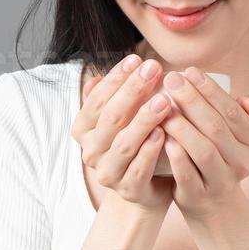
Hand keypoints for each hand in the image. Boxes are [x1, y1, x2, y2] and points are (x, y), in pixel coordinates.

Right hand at [71, 55, 174, 212]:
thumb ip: (117, 95)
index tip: (137, 59)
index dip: (116, 78)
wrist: (149, 185)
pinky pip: (138, 169)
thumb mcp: (124, 116)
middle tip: (154, 70)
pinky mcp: (128, 190)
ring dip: (144, 120)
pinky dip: (150, 151)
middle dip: (133, 91)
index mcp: (84, 130)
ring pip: (123, 144)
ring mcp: (108, 173)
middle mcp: (90, 152)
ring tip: (164, 101)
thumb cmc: (136, 142)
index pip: (97, 99)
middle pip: (111, 117)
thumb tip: (106, 73)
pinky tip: (163, 133)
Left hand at [157, 67, 248, 221]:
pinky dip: (174, 153)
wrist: (213, 202)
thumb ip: (239, 114)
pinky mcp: (199, 196)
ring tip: (163, 106)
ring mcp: (222, 182)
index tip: (188, 71)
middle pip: (216, 127)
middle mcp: (243, 163)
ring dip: (182, 126)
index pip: (233, 111)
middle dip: (192, 101)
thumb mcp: (234, 135)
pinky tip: (161, 135)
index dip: (210, 89)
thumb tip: (248, 100)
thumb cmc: (219, 155)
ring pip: (203, 150)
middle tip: (171, 80)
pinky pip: (186, 173)